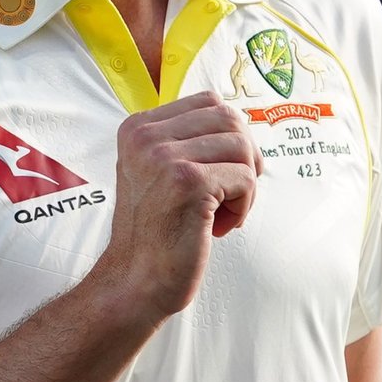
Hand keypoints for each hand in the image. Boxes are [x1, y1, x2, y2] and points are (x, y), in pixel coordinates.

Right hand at [92, 91, 263, 321]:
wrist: (136, 280)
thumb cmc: (156, 230)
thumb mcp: (155, 170)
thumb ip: (185, 140)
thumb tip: (239, 121)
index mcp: (138, 128)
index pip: (208, 101)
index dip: (229, 134)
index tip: (222, 168)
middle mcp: (147, 136)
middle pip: (229, 119)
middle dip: (244, 155)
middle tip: (233, 190)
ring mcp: (165, 157)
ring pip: (241, 147)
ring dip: (244, 184)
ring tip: (223, 211)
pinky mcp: (189, 183)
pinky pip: (245, 179)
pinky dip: (244, 206)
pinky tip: (221, 226)